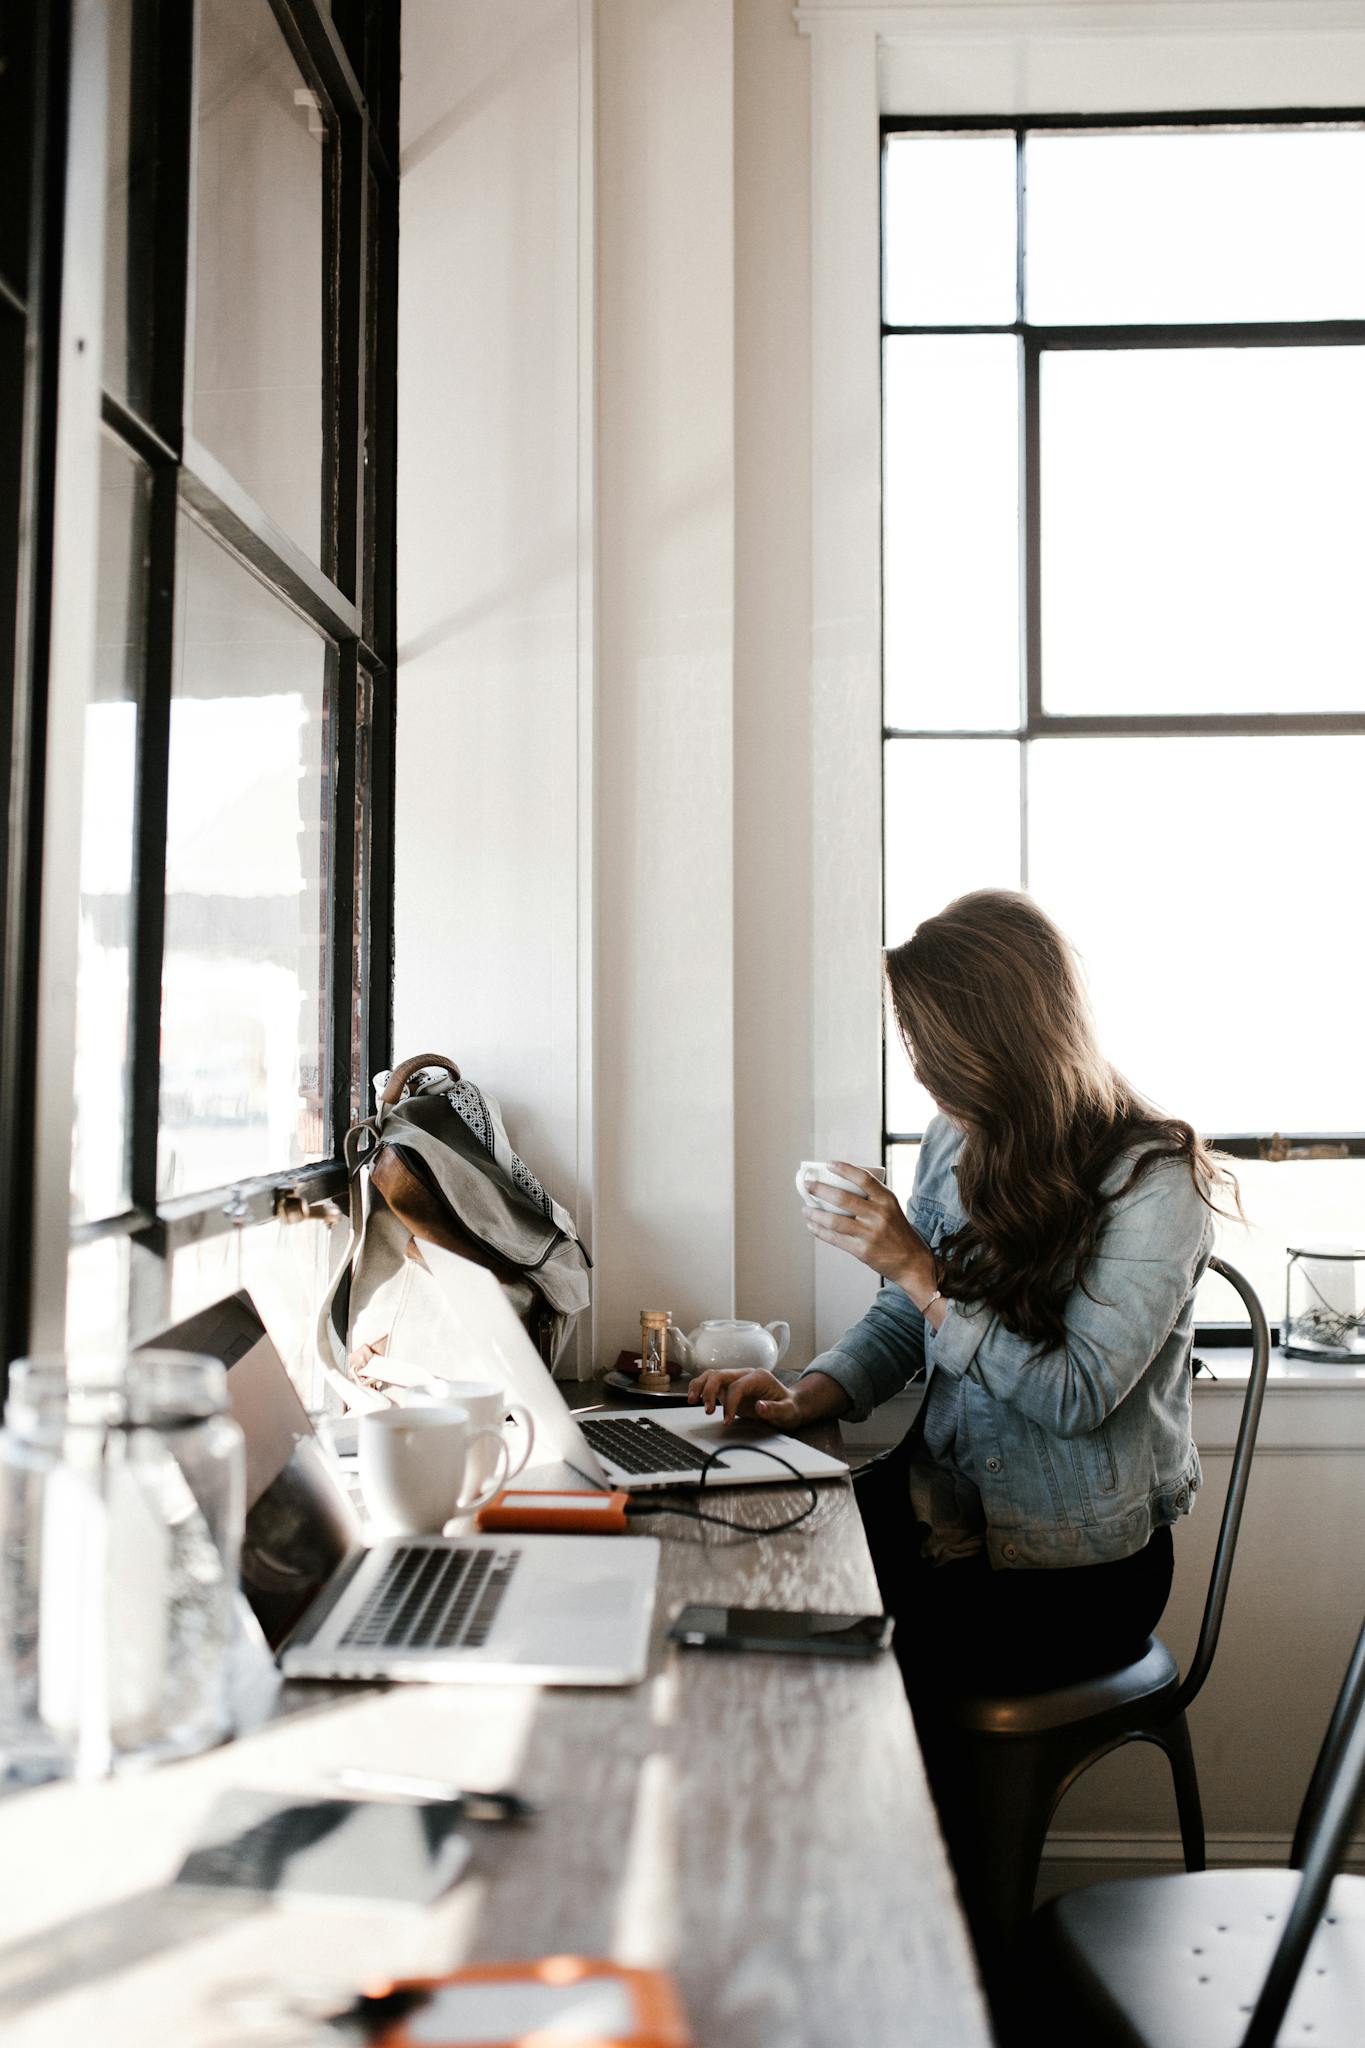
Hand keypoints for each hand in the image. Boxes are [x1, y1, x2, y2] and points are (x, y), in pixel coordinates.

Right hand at [687, 1368, 808, 1427]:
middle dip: (709, 1391)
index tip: (727, 1420)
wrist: (790, 1405)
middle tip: (707, 1410)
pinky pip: (711, 1383)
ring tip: (691, 1401)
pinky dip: (701, 1389)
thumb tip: (759, 1406)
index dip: (730, 1403)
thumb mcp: (788, 1411)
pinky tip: (695, 1399)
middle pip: (720, 1375)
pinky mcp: (729, 1387)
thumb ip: (775, 1409)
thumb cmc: (789, 1407)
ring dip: (700, 1387)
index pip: (737, 1386)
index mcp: (759, 1377)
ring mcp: (736, 1380)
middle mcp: (745, 1374)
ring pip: (712, 1375)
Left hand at [802, 1163, 936, 1299]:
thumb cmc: (898, 1232)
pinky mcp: (862, 1250)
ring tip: (805, 1209)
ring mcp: (870, 1233)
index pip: (864, 1178)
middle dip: (820, 1190)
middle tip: (808, 1185)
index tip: (829, 1164)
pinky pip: (835, 1238)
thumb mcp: (892, 1209)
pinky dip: (820, 1231)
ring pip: (834, 1220)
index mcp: (887, 1200)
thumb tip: (839, 1186)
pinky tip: (812, 1225)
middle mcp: (879, 1215)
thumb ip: (872, 1198)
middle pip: (843, 1198)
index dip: (844, 1169)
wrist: (912, 1261)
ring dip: (815, 1213)